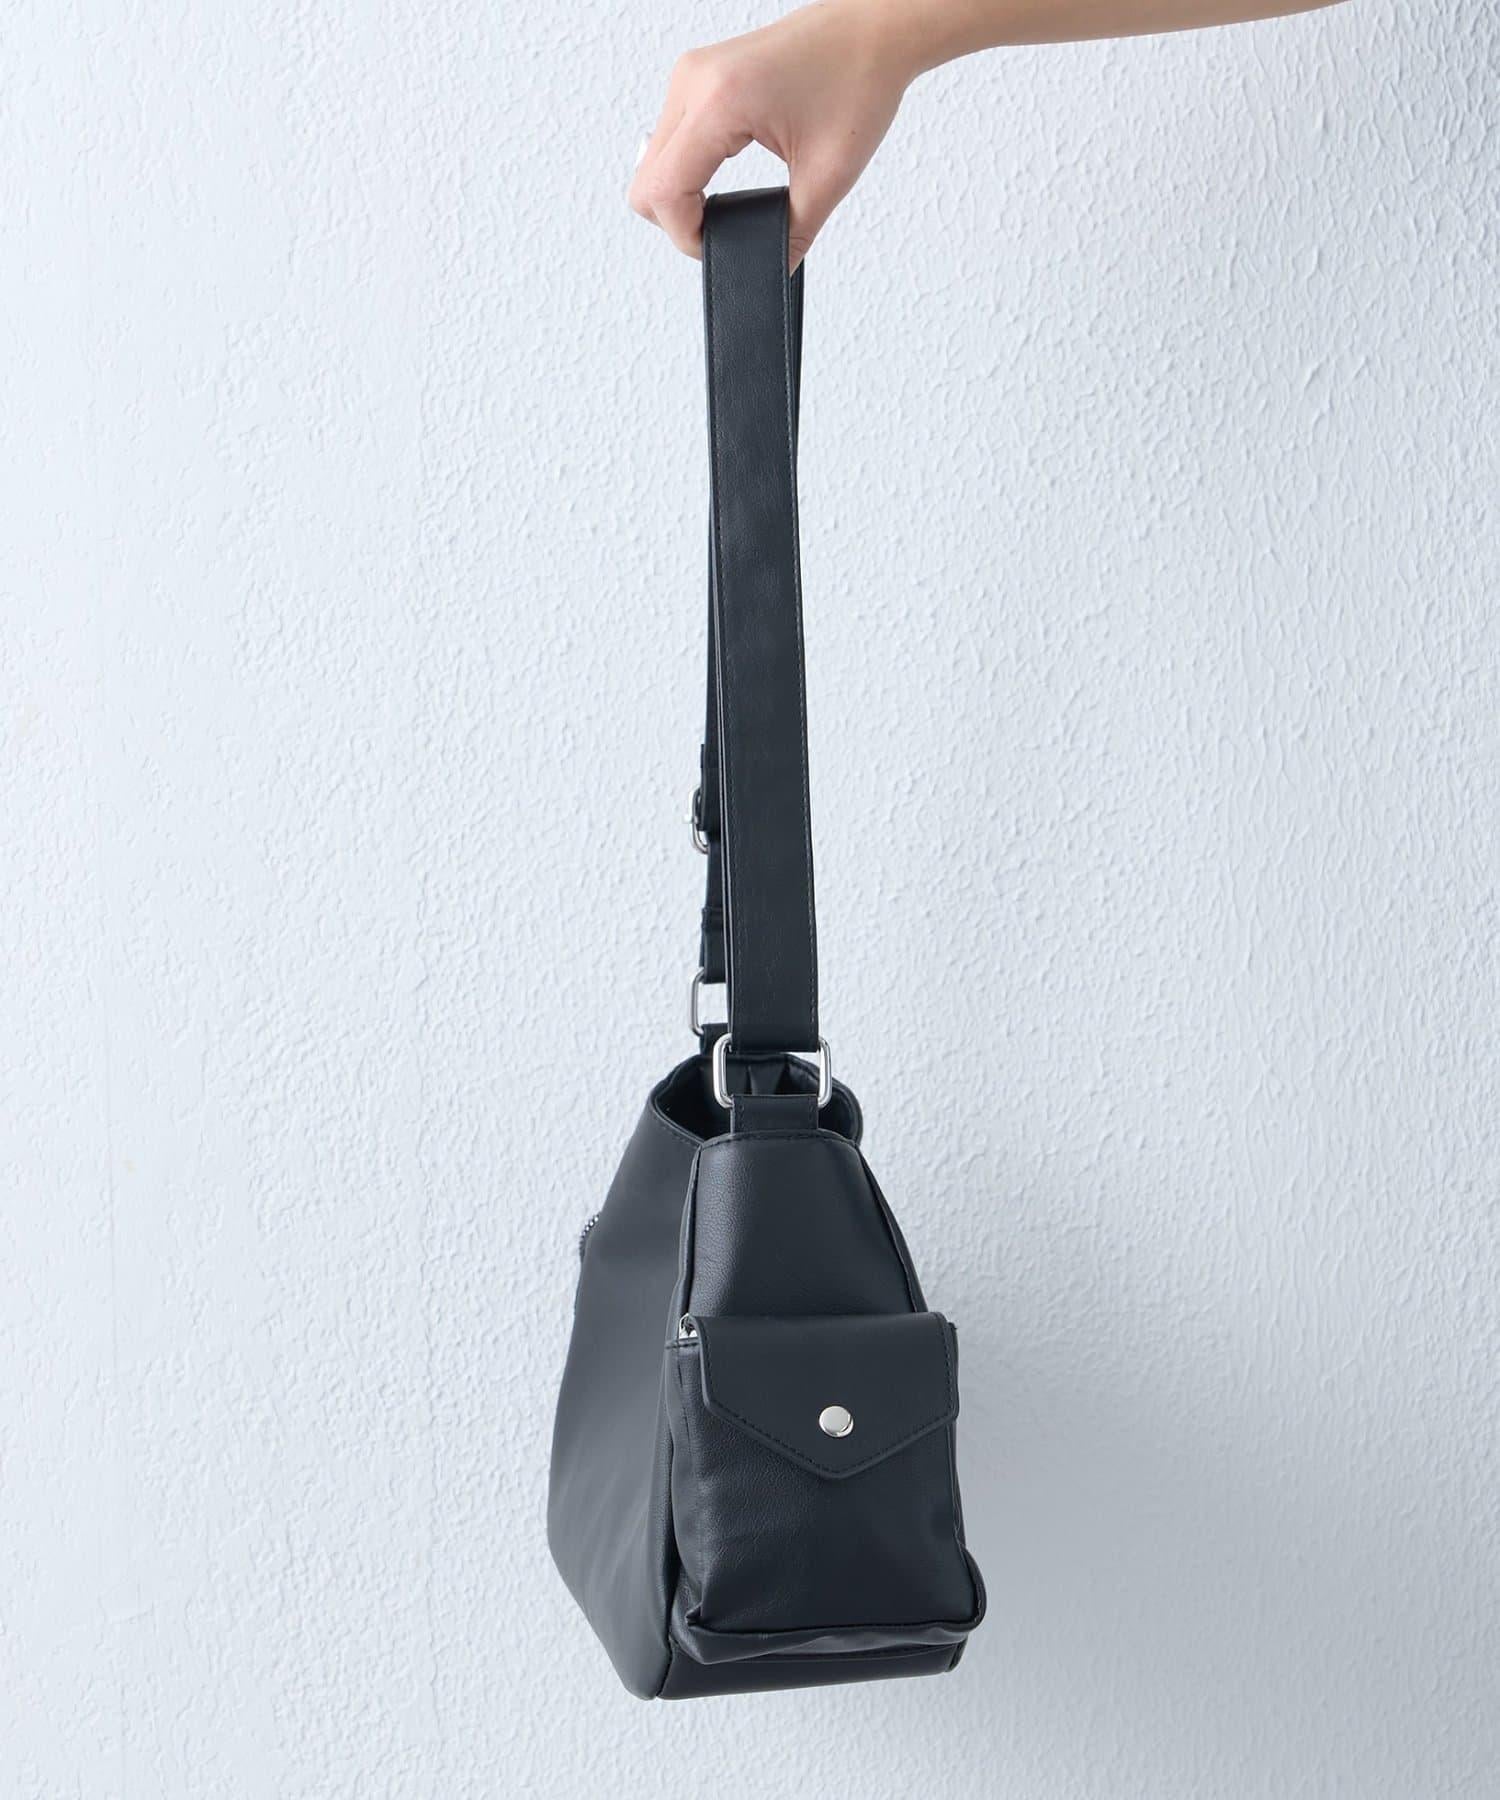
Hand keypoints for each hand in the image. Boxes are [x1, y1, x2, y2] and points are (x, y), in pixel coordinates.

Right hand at [628, 1, 919, 266]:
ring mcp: (691, 75)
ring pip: (652, 162)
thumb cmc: (858, 79)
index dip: (684, 236)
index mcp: (721, 101)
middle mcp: (695, 81)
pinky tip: (719, 178)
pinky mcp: (698, 76)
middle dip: (678, 220)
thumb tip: (773, 266)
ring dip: (680, 194)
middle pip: (646, 182)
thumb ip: (794, 231)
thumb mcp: (829, 174)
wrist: (871, 29)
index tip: (717, 246)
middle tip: (721, 231)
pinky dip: (686, 169)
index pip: (663, 191)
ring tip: (723, 206)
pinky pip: (669, 139)